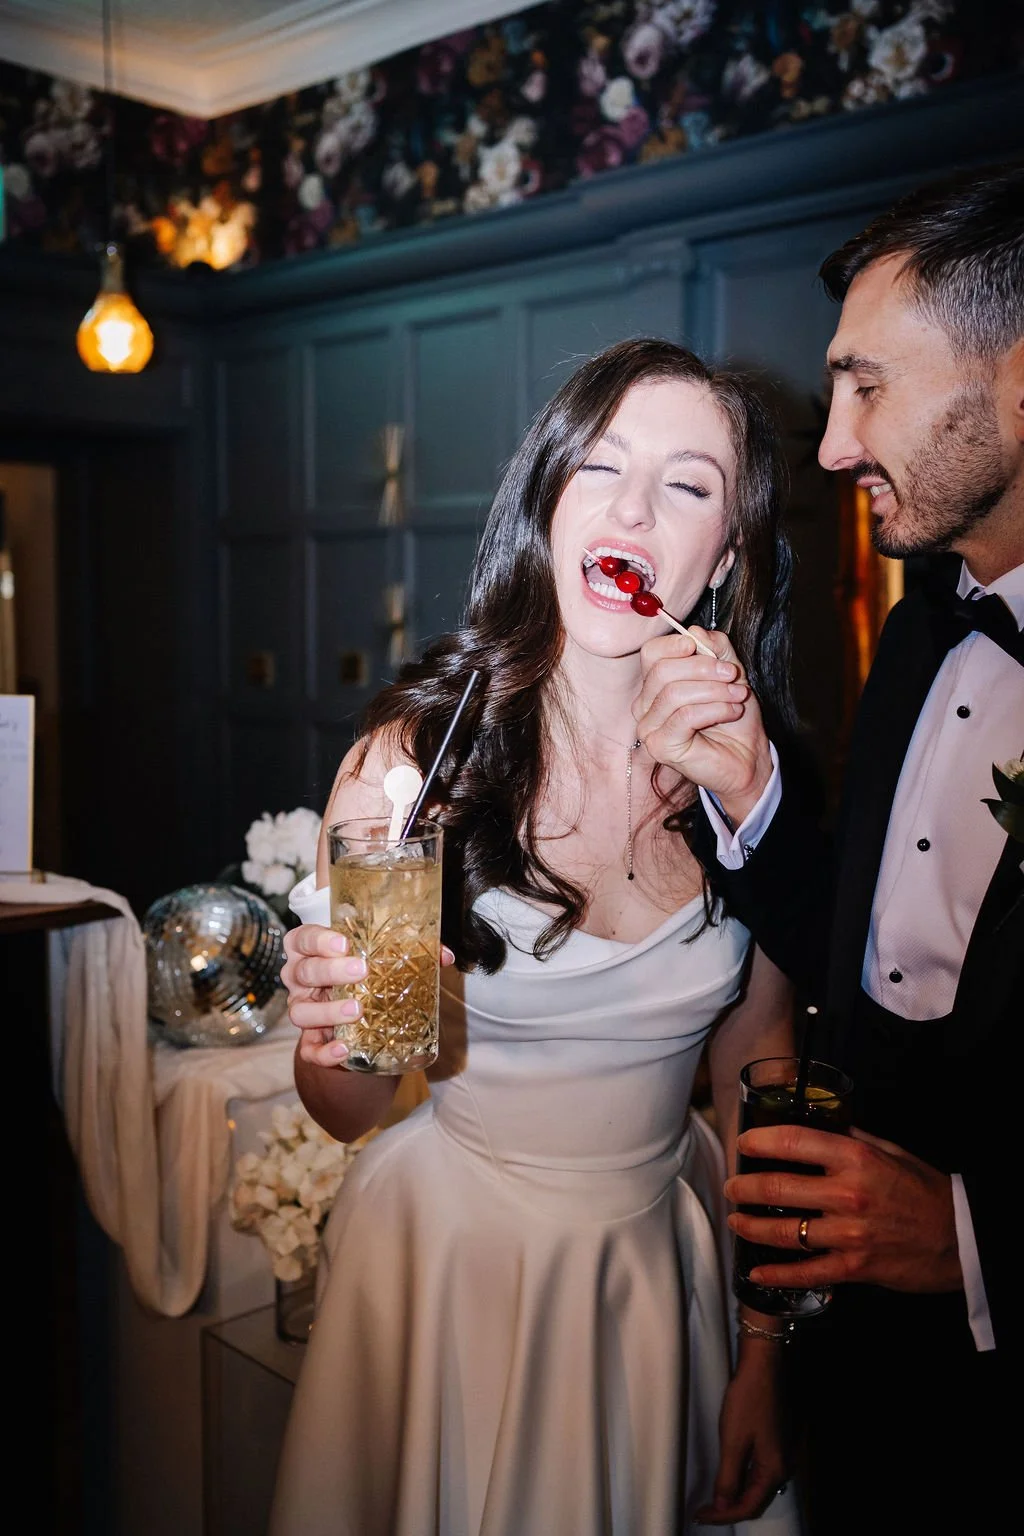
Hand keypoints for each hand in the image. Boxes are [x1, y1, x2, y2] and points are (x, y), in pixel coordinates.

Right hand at [281, 923, 454, 1070]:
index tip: (345, 943)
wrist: (358, 1020)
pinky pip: (308, 1050)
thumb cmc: (365, 978)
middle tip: (362, 970)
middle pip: (303, 971)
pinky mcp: (311, 1042)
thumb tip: (444, 955)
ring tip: (357, 1010)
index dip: (319, 939)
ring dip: (327, 1011)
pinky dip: (324, 1052)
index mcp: (312, 952)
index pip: (303, 938)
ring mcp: (304, 1011)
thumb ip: (410, 953)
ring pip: (300, 1012)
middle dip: (330, 971)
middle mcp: (301, 980)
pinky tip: (344, 1049)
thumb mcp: (381, 961)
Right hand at [633, 629, 772, 823]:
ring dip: (714, 690)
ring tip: (739, 696)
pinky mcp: (659, 746)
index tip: (700, 647)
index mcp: (656, 684)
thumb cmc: (734, 715)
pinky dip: (714, 709)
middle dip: (703, 668)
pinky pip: (684, 716)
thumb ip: (714, 647)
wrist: (748, 755)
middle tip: (733, 675)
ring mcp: (649, 727)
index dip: (674, 644)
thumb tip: (694, 631)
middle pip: (662, 671)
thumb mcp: (730, 671)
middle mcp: (645, 705)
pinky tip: (731, 711)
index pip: (651, 654)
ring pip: (674, 693)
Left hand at [695, 1342, 789, 1524]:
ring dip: (736, 1494)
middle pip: (756, 1498)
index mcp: (774, 1469)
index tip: (700, 1515)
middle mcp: (783, 1466)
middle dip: (729, 1508)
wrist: (764, 1365)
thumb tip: (722, 1506)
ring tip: (713, 1499)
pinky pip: (760, 1470)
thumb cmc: (748, 1399)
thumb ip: (728, 1477)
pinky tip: (730, 1477)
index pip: (748, 1506)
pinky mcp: (776, 1440)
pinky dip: (743, 1479)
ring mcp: (782, 1452)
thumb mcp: (733, 1441)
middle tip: (704, 1512)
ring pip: (758, 1485)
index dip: (723, 1515)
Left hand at [724, 1124, 961, 1293]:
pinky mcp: (853, 1267)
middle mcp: (847, 1194)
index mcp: (855, 1158)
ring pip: (783, 1230)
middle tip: (732, 1186)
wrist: (960, 1238)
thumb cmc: (924, 1191)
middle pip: (777, 1187)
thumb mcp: (889, 1151)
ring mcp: (848, 1233)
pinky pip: (806, 1271)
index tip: (743, 1144)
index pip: (793, 1141)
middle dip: (744, 1187)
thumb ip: (849, 1137)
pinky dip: (777, 1274)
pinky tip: (756, 1272)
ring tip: (737, 1220)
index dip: (759, 1141)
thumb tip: (815, 1124)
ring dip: (751, 1226)